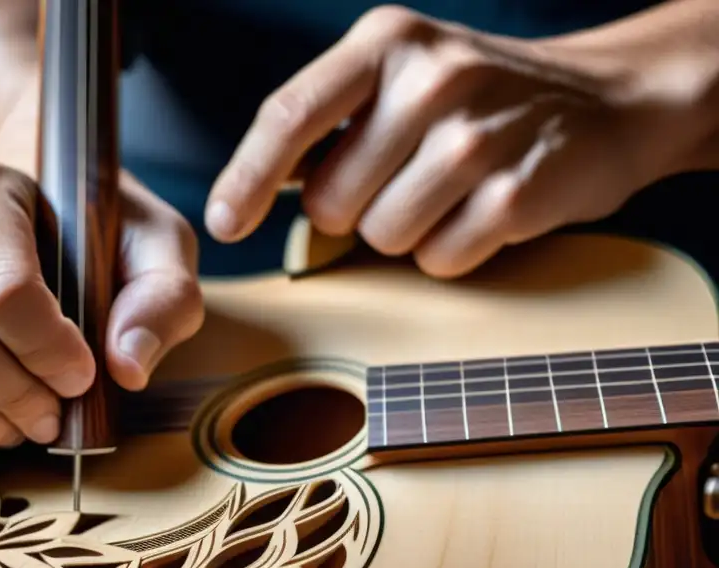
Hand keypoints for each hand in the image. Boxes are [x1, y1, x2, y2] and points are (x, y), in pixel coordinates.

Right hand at [0, 161, 203, 458]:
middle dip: (27, 400)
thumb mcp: (155, 248)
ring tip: (31, 419)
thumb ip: (162, 299)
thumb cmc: (93, 237)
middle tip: (60, 412)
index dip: (51, 353)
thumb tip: (125, 368)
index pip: (3, 292)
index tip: (84, 374)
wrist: (29, 220)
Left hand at [205, 5, 669, 277]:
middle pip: (330, 201)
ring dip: (405, 231)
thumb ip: (331, 120)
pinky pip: (439, 260)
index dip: (246, 177)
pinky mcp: (517, 193)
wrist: (605, 101)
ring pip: (381, 237)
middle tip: (401, 180)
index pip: (290, 114)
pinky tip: (480, 211)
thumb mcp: (401, 75)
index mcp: (386, 44)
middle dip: (352, 210)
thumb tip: (255, 188)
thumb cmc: (479, 97)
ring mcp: (476, 138)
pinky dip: (452, 251)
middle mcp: (430, 80)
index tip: (224, 222)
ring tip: (446, 192)